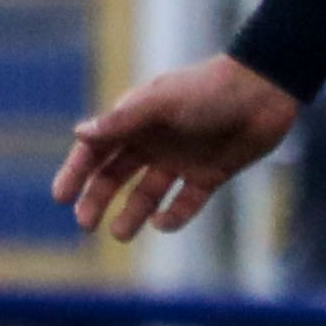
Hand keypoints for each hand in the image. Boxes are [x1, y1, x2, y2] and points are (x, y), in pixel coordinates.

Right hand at [49, 54, 298, 241]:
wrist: (265, 91)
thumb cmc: (209, 90)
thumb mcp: (160, 104)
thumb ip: (121, 121)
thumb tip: (78, 133)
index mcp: (136, 120)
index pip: (96, 149)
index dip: (76, 172)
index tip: (61, 197)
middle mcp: (154, 141)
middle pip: (116, 176)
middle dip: (98, 199)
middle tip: (85, 224)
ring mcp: (181, 160)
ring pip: (147, 193)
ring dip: (131, 214)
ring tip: (120, 234)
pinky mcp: (209, 175)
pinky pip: (185, 202)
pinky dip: (173, 216)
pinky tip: (162, 222)